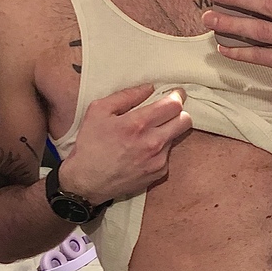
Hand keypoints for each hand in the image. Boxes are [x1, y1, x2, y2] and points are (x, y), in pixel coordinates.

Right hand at [59, 84, 191, 203]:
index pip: (173, 105)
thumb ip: (126, 96)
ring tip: (148, 133)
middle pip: (185, 121)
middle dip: (179, 112)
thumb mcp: (98, 111)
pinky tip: (143, 150)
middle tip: (168, 111)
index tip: (175, 94)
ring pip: (177, 137)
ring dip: (168, 131)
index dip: (177, 96)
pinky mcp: (159, 173)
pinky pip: (168, 154)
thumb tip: (148, 88)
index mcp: (137, 124)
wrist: (86, 182)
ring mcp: (158, 160)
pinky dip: (160, 149)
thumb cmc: (90, 145)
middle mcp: (152, 143)